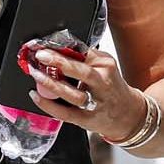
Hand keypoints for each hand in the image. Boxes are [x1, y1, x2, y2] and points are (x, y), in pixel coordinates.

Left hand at [27, 47, 142, 142]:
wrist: (127, 114)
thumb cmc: (110, 87)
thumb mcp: (104, 66)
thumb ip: (85, 57)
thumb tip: (57, 48)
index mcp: (106, 66)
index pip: (84, 52)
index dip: (63, 48)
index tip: (46, 44)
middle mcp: (102, 84)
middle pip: (82, 72)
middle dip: (60, 62)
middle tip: (41, 55)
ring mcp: (95, 103)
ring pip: (73, 94)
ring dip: (51, 84)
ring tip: (36, 74)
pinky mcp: (86, 119)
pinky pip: (64, 113)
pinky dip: (48, 105)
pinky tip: (36, 95)